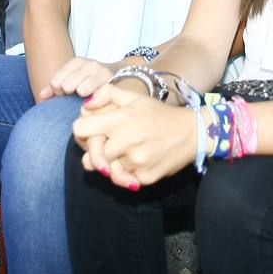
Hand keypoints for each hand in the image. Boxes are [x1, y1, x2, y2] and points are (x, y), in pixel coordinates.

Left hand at [44, 56, 113, 98]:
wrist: (118, 79)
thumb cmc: (91, 83)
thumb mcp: (72, 80)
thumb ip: (55, 88)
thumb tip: (42, 96)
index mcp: (77, 62)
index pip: (56, 80)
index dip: (57, 91)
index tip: (64, 94)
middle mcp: (89, 64)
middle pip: (66, 85)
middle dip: (68, 94)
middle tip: (75, 97)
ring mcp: (100, 72)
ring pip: (80, 89)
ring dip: (80, 98)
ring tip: (84, 99)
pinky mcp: (110, 82)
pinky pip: (95, 94)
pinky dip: (91, 100)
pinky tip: (92, 101)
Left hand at [73, 83, 195, 188]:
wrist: (192, 133)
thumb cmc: (159, 114)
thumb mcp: (135, 97)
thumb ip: (107, 93)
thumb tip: (86, 104)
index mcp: (122, 118)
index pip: (80, 129)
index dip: (82, 132)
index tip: (91, 133)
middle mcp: (127, 140)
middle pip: (91, 157)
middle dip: (97, 153)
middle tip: (108, 148)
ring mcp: (136, 161)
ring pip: (107, 171)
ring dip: (112, 165)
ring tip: (124, 155)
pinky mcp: (145, 177)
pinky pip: (124, 180)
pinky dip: (127, 174)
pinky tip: (138, 162)